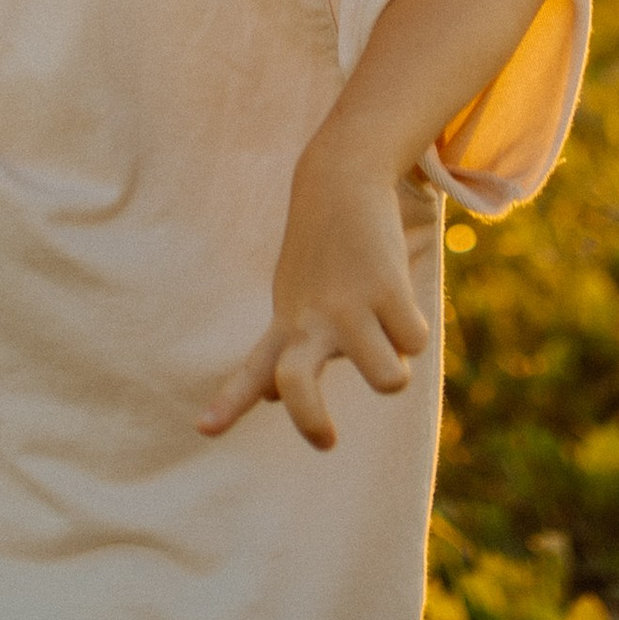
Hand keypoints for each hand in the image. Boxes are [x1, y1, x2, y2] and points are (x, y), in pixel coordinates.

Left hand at [198, 138, 431, 450]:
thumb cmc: (321, 250)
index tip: (203, 430)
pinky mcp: (386, 289)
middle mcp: (310, 321)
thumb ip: (283, 352)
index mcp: (286, 325)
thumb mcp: (295, 299)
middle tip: (327, 441)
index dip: (229, 404)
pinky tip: (396, 292)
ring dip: (395, 364)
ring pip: (389, 379)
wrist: (341, 179)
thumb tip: (268, 398)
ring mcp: (347, 307)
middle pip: (297, 387)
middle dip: (312, 422)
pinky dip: (413, 326)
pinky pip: (414, 341)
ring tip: (384, 327)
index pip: (251, 372)